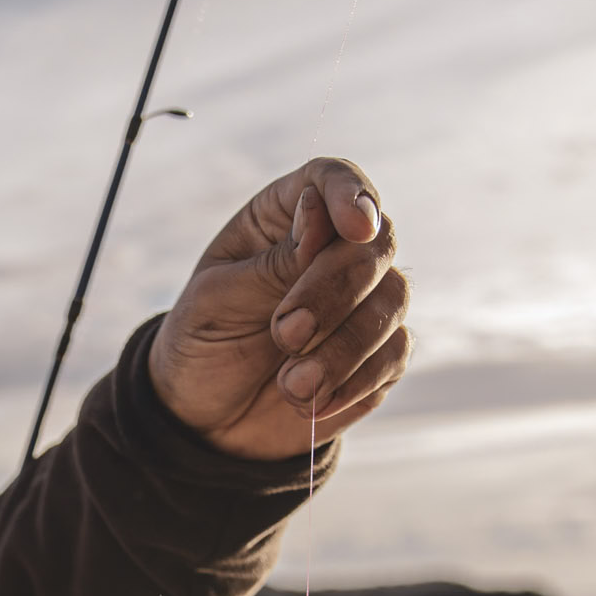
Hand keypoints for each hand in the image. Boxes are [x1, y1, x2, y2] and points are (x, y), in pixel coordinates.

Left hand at [147, 158, 409, 460]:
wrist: (205, 415)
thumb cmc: (202, 342)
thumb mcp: (215, 300)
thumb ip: (271, 264)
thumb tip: (321, 222)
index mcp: (285, 218)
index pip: (332, 180)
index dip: (350, 194)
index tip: (354, 227)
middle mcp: (334, 250)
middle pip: (372, 243)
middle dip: (334, 291)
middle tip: (285, 334)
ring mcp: (363, 302)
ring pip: (392, 300)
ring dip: (343, 348)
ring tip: (290, 386)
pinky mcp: (378, 354)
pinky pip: (393, 355)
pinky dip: (355, 381)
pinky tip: (312, 403)